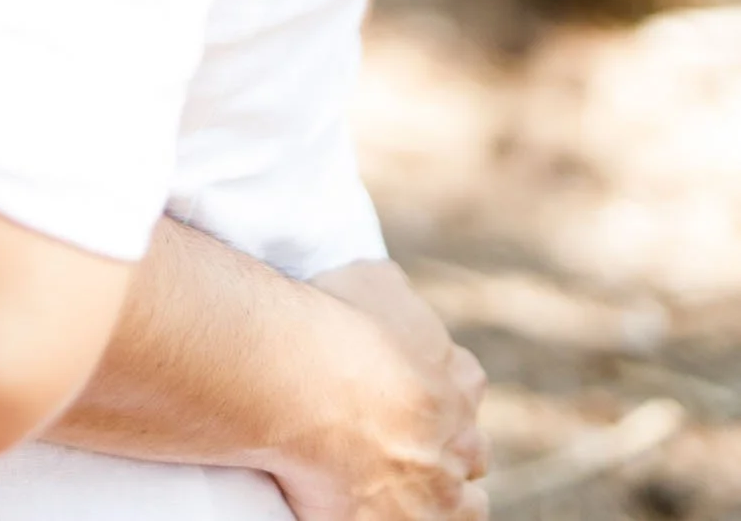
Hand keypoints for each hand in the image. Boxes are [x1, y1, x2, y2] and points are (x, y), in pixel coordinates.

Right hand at [275, 261, 486, 520]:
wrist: (306, 382)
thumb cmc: (336, 325)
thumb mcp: (374, 281)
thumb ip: (395, 293)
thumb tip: (394, 291)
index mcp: (460, 379)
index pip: (465, 383)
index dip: (437, 386)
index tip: (406, 387)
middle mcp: (461, 437)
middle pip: (471, 451)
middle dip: (446, 446)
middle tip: (399, 439)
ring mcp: (439, 490)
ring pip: (465, 505)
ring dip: (441, 496)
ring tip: (397, 485)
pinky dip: (405, 518)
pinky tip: (372, 507)